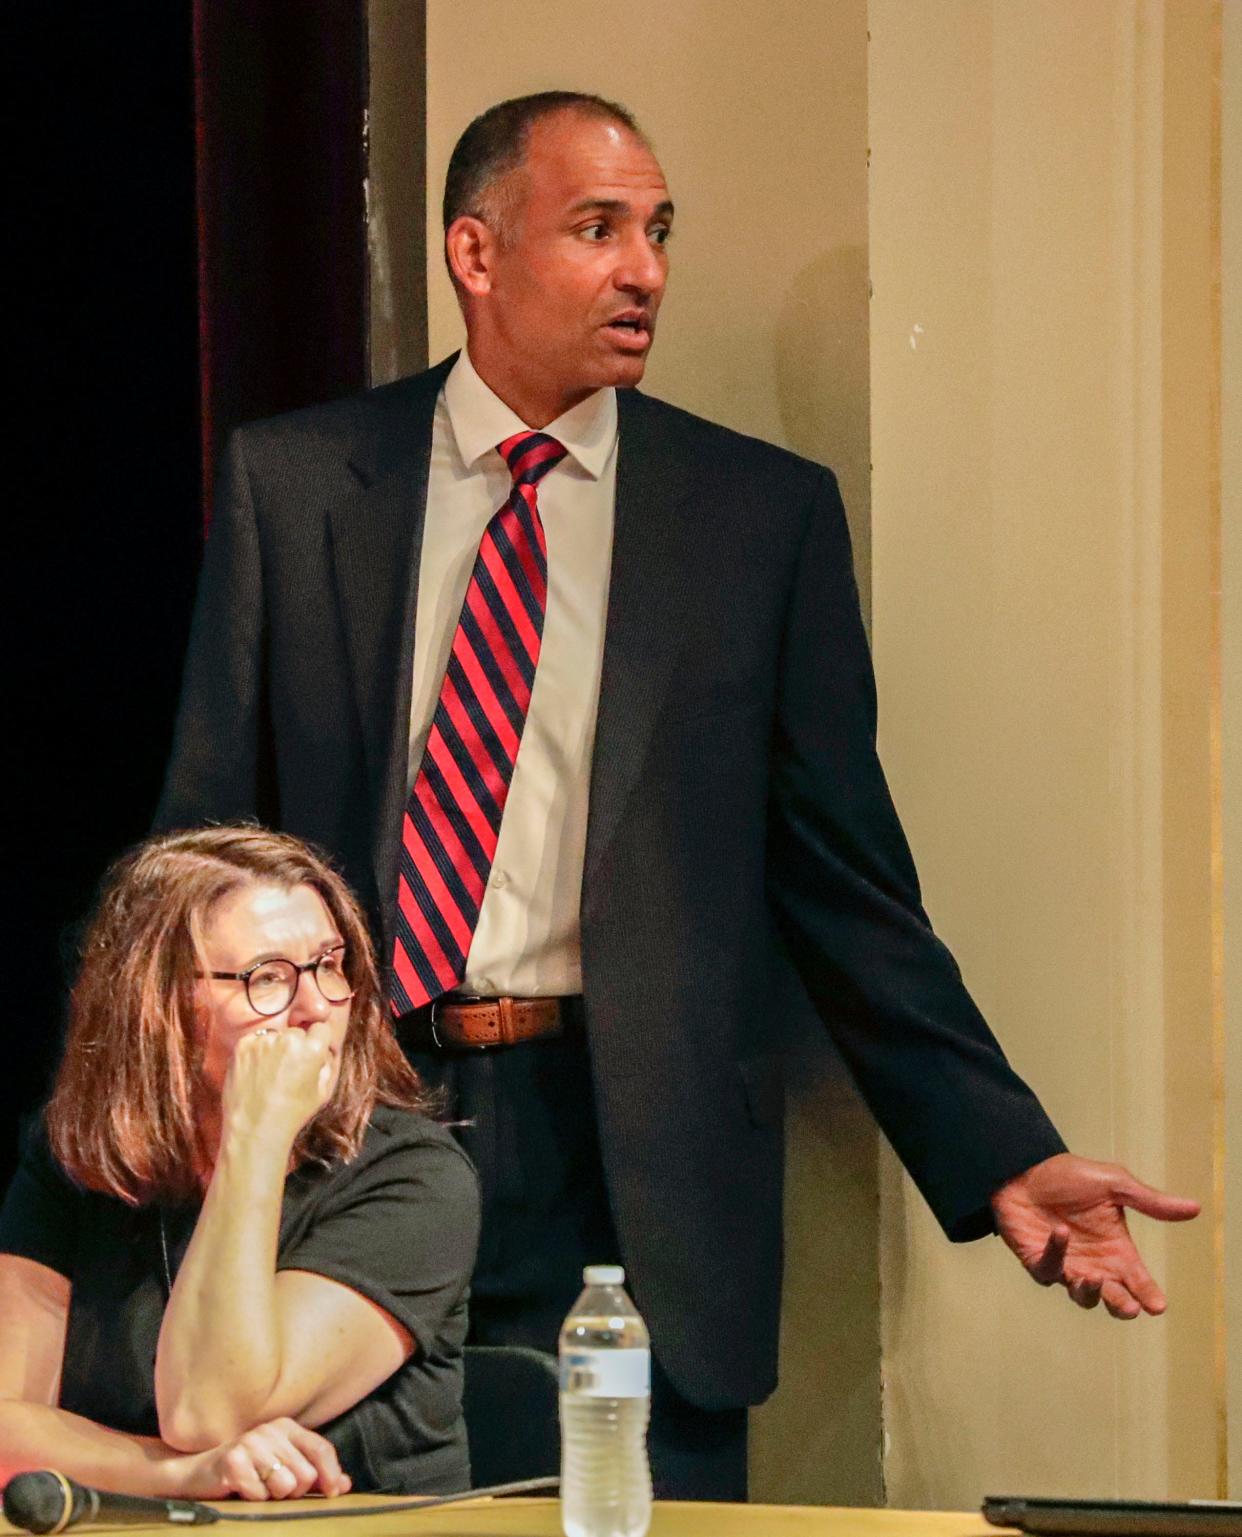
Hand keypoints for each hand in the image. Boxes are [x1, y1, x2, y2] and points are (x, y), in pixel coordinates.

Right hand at [177, 1416, 351, 1500]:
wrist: (196, 1473)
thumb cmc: (246, 1471)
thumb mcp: (282, 1468)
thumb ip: (314, 1474)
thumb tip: (345, 1484)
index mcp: (287, 1427)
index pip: (321, 1449)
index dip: (331, 1474)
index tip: (333, 1493)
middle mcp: (271, 1430)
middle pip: (305, 1474)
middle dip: (294, 1491)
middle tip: (273, 1487)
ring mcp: (251, 1443)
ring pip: (285, 1486)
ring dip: (272, 1496)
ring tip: (257, 1487)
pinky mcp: (232, 1460)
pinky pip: (259, 1494)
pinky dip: (252, 1499)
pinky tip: (241, 1490)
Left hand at [220, 1021, 337, 1149]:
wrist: (255, 1127)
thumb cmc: (292, 1113)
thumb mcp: (323, 1092)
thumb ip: (327, 1064)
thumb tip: (323, 1050)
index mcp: (312, 1049)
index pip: (321, 1028)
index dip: (317, 1042)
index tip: (311, 1054)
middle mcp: (289, 1039)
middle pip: (297, 1032)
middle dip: (296, 1046)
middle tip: (289, 1069)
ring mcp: (263, 1041)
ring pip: (275, 1037)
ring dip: (274, 1049)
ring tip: (270, 1074)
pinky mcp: (243, 1046)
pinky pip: (255, 1041)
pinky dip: (256, 1052)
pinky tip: (256, 1072)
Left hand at [991, 1153, 1199, 1318]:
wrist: (1024, 1165)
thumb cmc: (1068, 1176)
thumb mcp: (1114, 1184)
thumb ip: (1150, 1202)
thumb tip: (1195, 1208)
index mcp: (1117, 1249)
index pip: (1138, 1280)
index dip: (1148, 1295)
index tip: (1157, 1305)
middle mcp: (1094, 1263)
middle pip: (1114, 1299)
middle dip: (1122, 1305)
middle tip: (1131, 1307)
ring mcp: (1066, 1265)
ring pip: (1082, 1296)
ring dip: (1090, 1291)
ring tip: (1095, 1277)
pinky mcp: (1037, 1261)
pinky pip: (1048, 1269)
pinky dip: (1056, 1253)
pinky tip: (1061, 1232)